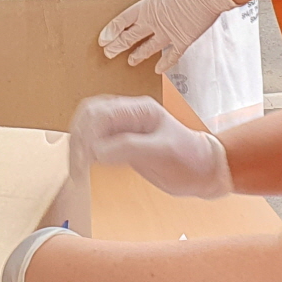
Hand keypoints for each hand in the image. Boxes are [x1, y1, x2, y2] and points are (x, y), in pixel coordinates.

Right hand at [69, 95, 229, 197]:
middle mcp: (130, 114)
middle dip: (78, 138)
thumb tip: (95, 150)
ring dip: (80, 144)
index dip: (86, 134)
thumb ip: (128, 147)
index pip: (100, 113)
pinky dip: (87, 151)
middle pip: (90, 116)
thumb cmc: (190, 160)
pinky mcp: (125, 143)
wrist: (205, 172)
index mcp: (139, 109)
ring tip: (77, 168)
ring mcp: (126, 128)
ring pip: (91, 127)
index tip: (83, 159)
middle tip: (76, 165)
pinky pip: (98, 140)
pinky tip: (85, 165)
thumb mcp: (161, 153)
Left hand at [98, 0, 236, 71]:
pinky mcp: (183, 41)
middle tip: (109, 54)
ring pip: (148, 48)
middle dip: (118, 46)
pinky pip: (171, 56)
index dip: (111, 31)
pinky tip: (158, 70)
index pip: (122, 21)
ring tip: (130, 61)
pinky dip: (165, 63)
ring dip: (138, 56)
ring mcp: (168, 34)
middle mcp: (154, 23)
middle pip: (130, 37)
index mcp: (147, 6)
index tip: (103, 39)